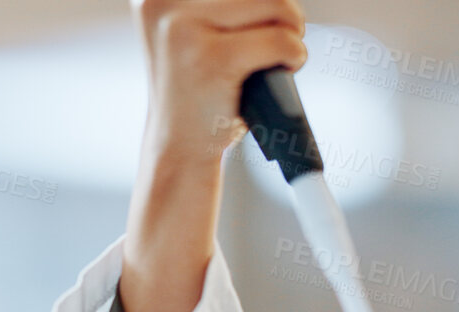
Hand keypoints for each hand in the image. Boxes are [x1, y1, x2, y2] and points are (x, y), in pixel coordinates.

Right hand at [133, 0, 307, 165]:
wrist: (177, 150)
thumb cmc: (197, 93)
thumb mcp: (197, 34)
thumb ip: (224, 10)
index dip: (257, 5)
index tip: (259, 22)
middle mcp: (162, 3)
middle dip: (279, 15)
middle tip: (273, 47)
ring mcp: (184, 29)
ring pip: (275, 6)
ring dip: (289, 34)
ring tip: (274, 60)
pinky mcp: (212, 59)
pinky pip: (281, 41)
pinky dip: (295, 57)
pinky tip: (284, 71)